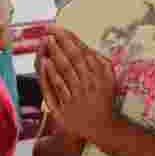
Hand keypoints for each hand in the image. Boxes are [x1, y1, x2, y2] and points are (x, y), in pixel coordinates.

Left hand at [39, 25, 116, 142]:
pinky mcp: (67, 108)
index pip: (82, 52)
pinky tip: (45, 63)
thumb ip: (101, 63)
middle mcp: (88, 84)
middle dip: (61, 42)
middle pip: (73, 59)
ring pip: (65, 71)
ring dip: (55, 54)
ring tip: (47, 41)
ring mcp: (77, 96)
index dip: (69, 38)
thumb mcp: (109, 80)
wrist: (104, 128)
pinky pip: (58, 89)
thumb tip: (87, 47)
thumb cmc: (104, 100)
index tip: (58, 28)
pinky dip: (51, 75)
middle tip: (50, 30)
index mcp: (99, 75)